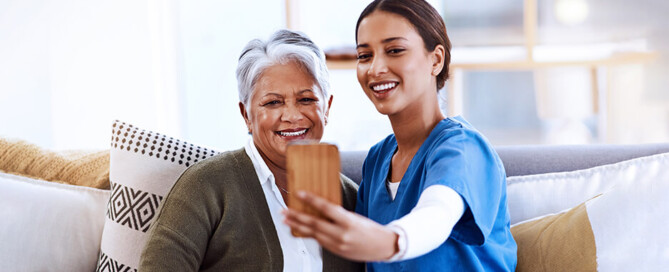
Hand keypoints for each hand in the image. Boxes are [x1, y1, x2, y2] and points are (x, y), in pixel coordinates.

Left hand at [282, 191, 398, 261]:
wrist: (384, 247)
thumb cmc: (371, 229)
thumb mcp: (356, 217)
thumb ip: (338, 214)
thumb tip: (321, 207)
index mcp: (349, 222)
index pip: (326, 208)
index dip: (311, 200)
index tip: (299, 193)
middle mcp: (342, 235)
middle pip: (315, 223)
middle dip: (297, 216)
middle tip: (284, 210)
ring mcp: (338, 245)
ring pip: (313, 234)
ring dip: (297, 226)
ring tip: (286, 220)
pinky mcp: (336, 251)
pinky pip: (318, 241)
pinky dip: (307, 234)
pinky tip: (298, 229)